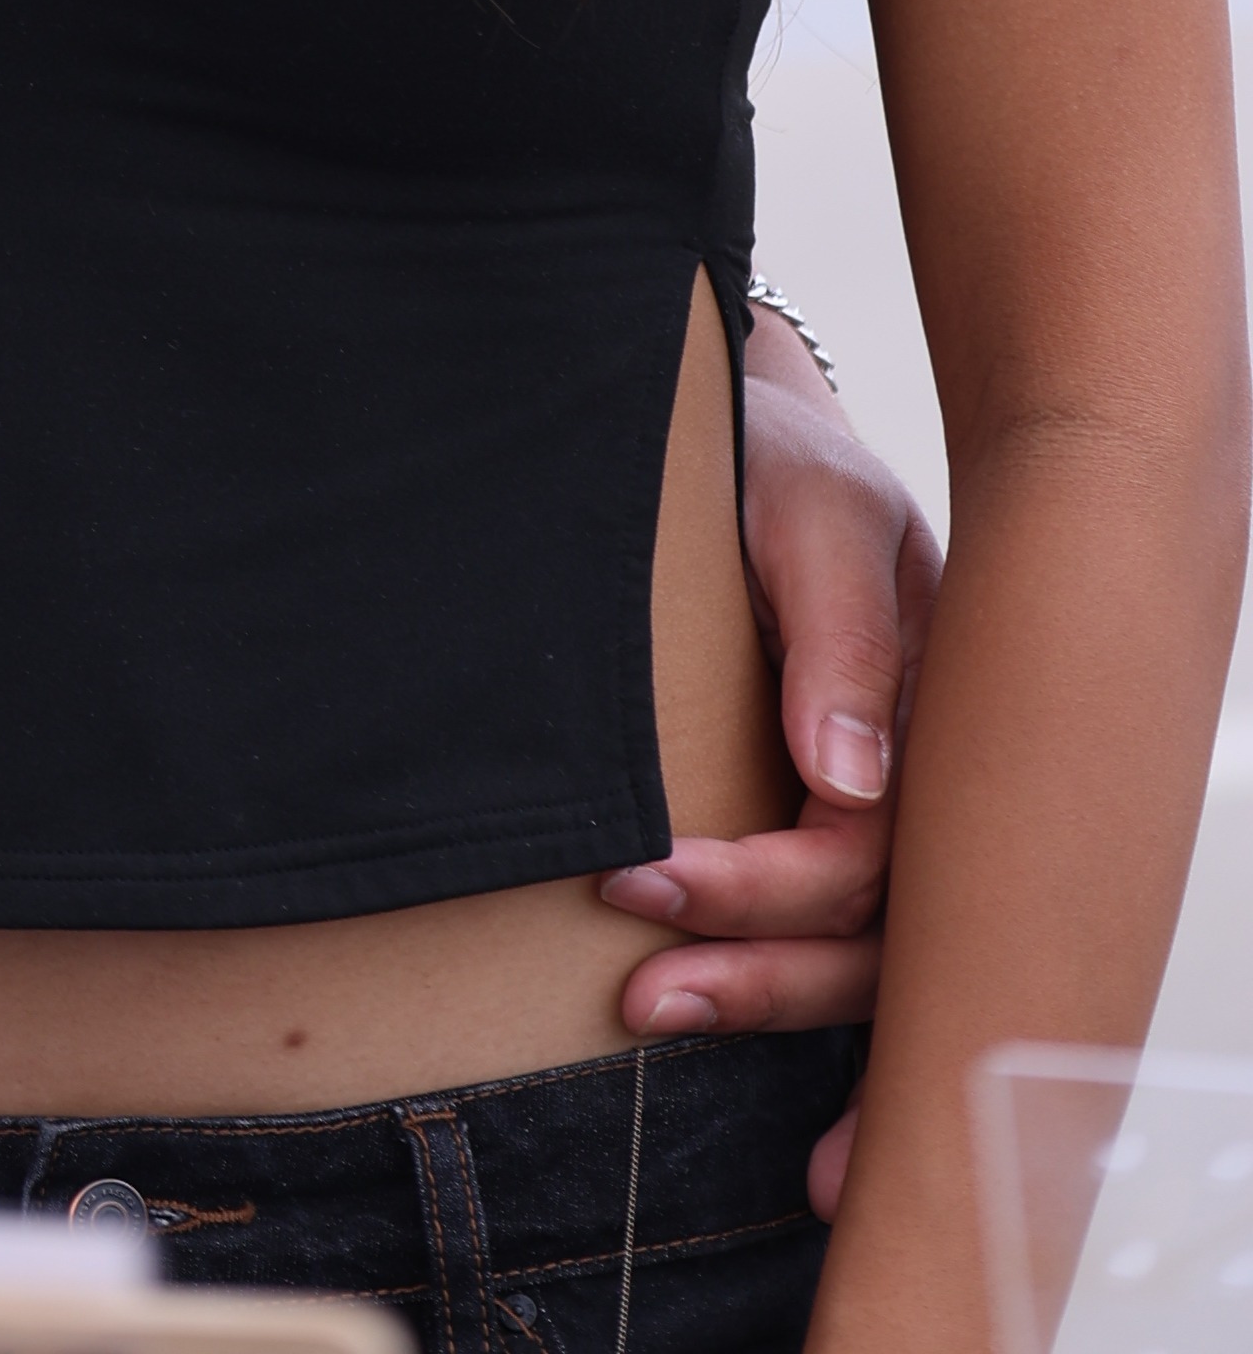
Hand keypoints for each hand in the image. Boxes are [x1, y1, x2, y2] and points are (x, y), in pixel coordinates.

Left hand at [602, 331, 940, 1210]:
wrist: (756, 428)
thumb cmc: (780, 459)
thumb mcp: (809, 508)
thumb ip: (832, 631)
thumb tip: (842, 775)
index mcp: (937, 710)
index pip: (866, 846)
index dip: (762, 883)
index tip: (645, 878)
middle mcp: (928, 780)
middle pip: (874, 927)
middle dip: (766, 980)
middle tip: (645, 999)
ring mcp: (896, 809)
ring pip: (865, 957)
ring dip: (767, 1006)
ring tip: (650, 1019)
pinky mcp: (843, 822)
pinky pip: (852, 946)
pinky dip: (821, 1033)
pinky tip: (808, 1154)